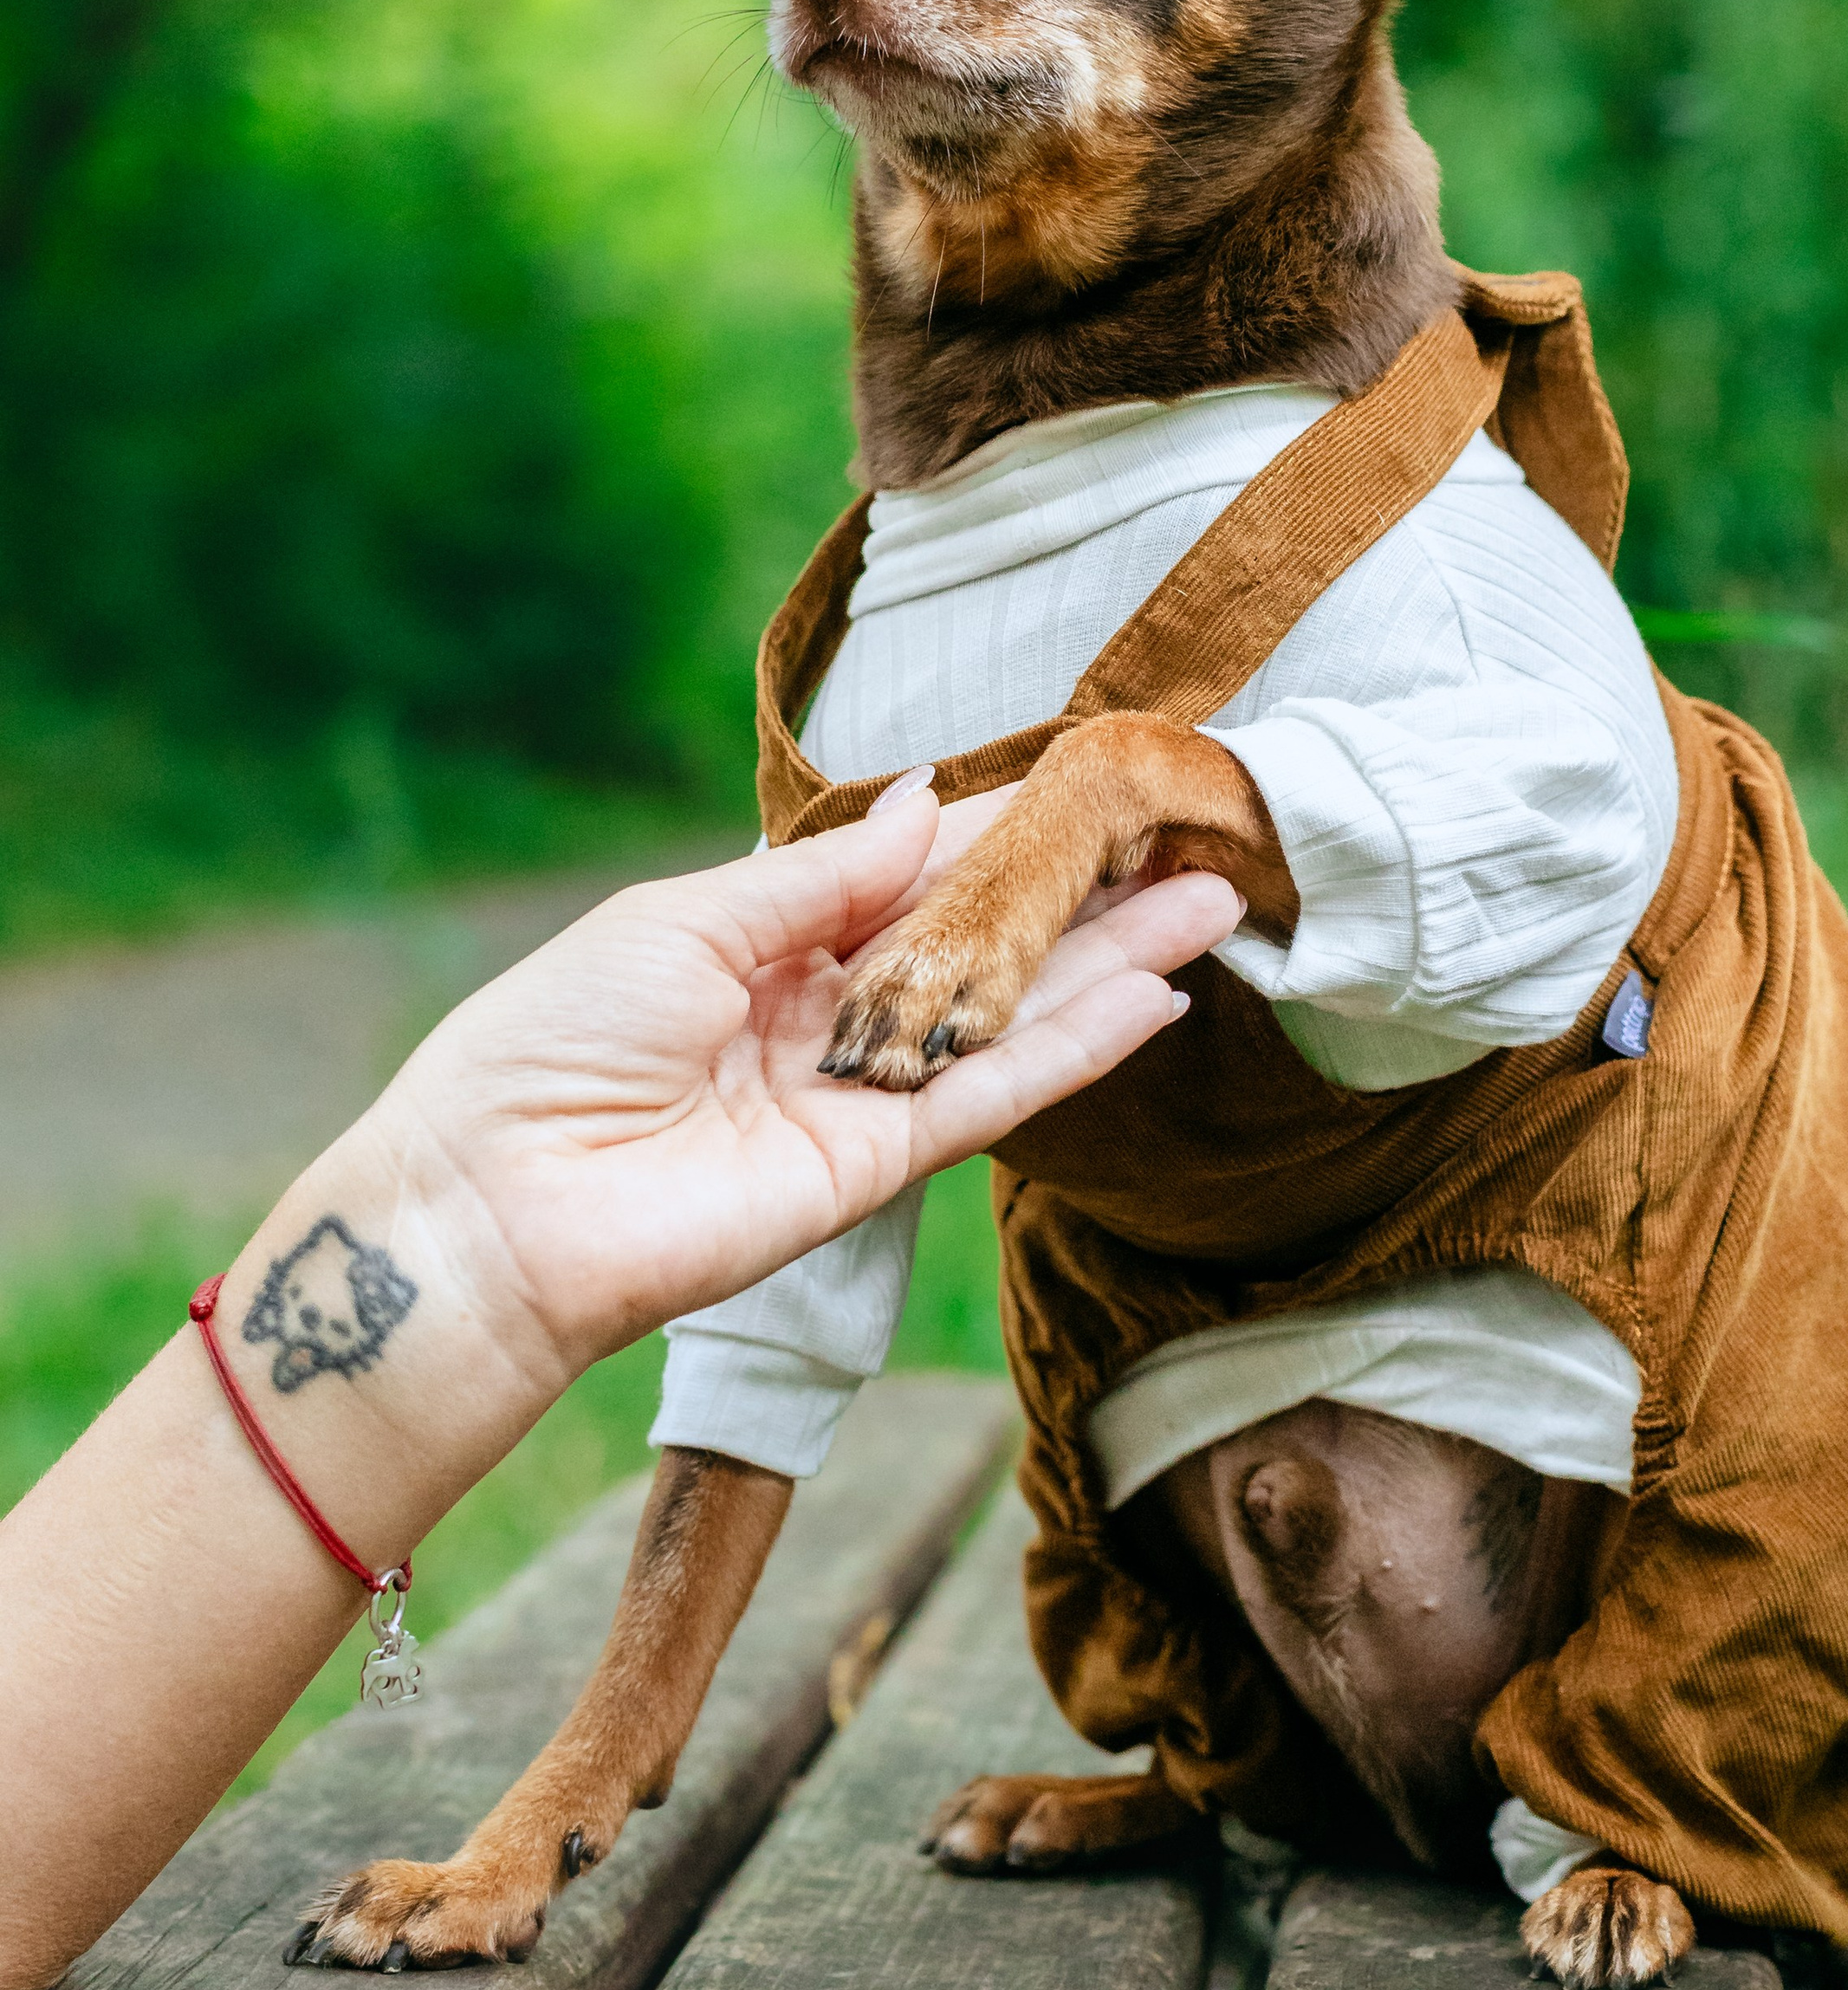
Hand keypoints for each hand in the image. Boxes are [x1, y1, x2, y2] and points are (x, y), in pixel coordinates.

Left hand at [344, 782, 1236, 1395]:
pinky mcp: (876, 1171)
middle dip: (1086, 893)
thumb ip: (826, 880)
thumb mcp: (687, 919)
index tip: (1089, 782)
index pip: (914, 874)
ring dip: (1115, 963)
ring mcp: (860, 1095)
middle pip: (985, 944)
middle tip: (1193, 837)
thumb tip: (928, 801)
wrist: (491, 1207)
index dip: (1000, 829)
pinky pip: (994, 1099)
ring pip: (1014, 1017)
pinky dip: (1077, 1051)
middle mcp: (827, 1015)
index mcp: (766, 941)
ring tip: (1214, 901)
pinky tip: (1156, 1001)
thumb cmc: (549, 1039)